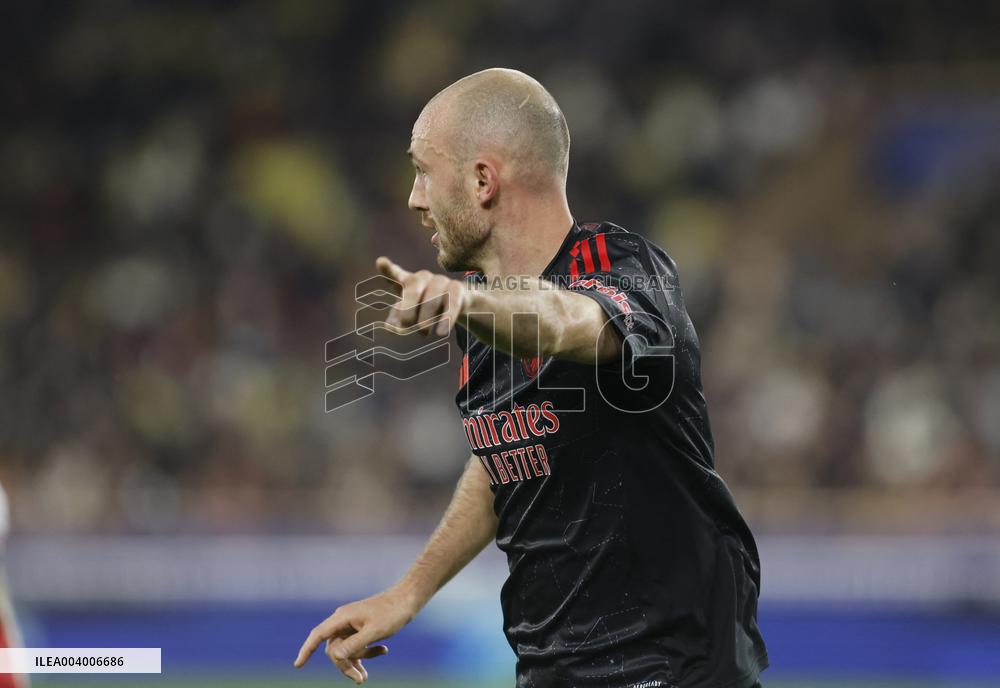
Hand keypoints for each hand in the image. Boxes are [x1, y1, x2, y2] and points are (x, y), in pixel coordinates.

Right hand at [294, 586, 417, 683]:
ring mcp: (352, 624)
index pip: (318, 635)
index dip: (306, 650)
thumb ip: (354, 645)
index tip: (297, 666)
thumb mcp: (374, 632)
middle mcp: (344, 620)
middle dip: (344, 665)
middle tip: (361, 680)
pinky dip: (366, 652)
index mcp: (342, 617)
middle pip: (334, 649)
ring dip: (356, 661)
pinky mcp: (362, 627)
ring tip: (367, 676)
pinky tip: (383, 652)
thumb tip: (334, 657)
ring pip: (345, 649)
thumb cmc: (392, 613)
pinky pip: (356, 645)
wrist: (408, 598)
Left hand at [376, 257, 466, 336]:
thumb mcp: (410, 317)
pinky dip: (446, 318)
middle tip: (406, 327)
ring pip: (433, 296)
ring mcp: (441, 281)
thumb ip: (397, 322)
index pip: (396, 274)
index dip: (388, 269)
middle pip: (414, 285)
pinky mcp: (458, 289)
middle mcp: (423, 278)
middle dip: (408, 307)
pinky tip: (441, 333)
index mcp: (407, 282)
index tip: (381, 262)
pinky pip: (453, 301)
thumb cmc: (426, 310)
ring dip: (426, 316)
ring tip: (423, 334)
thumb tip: (389, 326)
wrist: (459, 305)